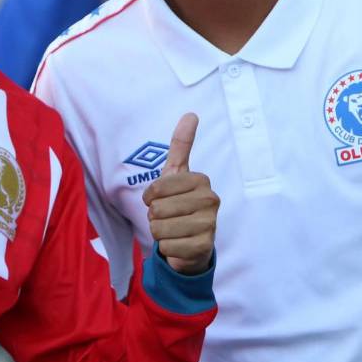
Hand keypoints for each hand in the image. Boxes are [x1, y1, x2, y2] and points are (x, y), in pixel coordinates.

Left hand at [142, 113, 218, 274]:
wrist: (192, 242)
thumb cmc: (180, 204)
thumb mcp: (177, 173)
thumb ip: (181, 145)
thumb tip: (191, 114)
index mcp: (201, 180)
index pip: (156, 189)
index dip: (151, 197)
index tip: (161, 199)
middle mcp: (210, 200)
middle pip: (157, 209)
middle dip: (155, 217)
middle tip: (169, 217)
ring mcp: (210, 224)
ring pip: (160, 228)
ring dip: (160, 232)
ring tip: (173, 229)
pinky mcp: (204, 247)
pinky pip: (167, 246)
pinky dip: (167, 248)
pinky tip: (179, 244)